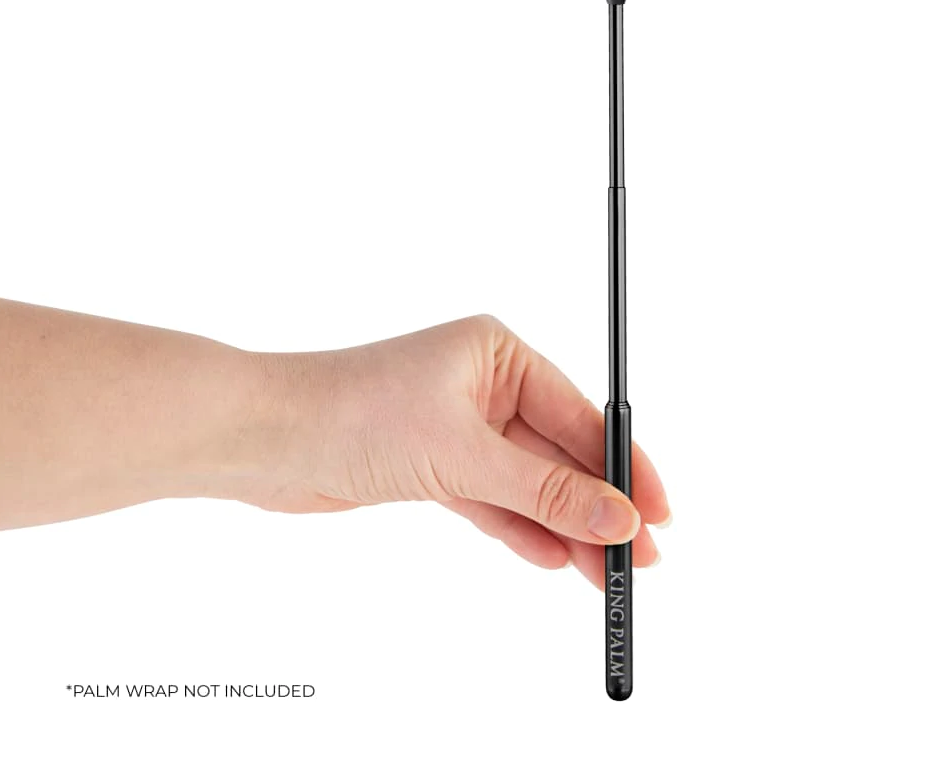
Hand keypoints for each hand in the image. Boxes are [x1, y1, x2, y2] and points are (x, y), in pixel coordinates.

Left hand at [240, 315, 670, 588]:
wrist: (267, 438)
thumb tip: (614, 515)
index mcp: (496, 353)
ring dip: (563, 526)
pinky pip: (493, 501)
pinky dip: (520, 529)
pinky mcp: (435, 465)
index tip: (657, 507)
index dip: (622, 464)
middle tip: (639, 554)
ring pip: (528, 483)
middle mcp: (482, 385)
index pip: (579, 412)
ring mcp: (458, 427)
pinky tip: (552, 558)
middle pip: (558, 452)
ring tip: (602, 571)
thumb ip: (543, 490)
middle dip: (597, 505)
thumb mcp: (462, 453)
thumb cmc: (351, 412)